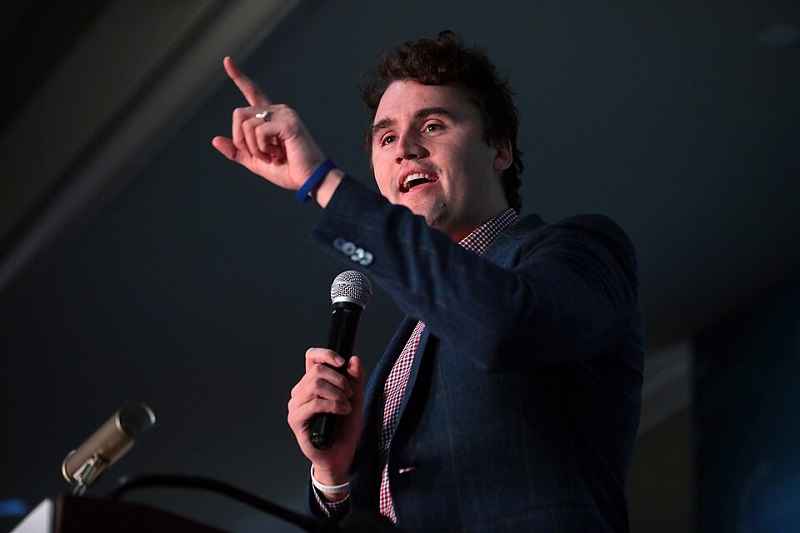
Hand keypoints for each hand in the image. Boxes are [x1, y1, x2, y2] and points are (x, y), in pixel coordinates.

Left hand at [211, 56, 326, 190]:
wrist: (309, 180)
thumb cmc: (289, 170)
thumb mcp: (255, 161)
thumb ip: (237, 151)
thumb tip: (215, 140)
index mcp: (269, 117)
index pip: (252, 92)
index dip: (238, 77)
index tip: (227, 61)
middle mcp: (277, 110)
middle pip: (239, 114)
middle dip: (241, 140)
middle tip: (261, 155)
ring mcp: (283, 114)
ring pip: (246, 124)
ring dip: (254, 148)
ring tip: (274, 156)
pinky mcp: (288, 122)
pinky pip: (259, 131)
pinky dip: (263, 148)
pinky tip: (278, 154)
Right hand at [287, 348, 364, 483]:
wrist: (341, 455)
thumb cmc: (345, 429)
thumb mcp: (356, 400)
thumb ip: (355, 379)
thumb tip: (354, 359)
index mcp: (312, 383)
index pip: (311, 357)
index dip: (326, 354)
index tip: (342, 363)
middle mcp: (301, 392)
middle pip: (317, 370)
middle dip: (339, 380)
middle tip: (350, 394)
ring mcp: (296, 405)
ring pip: (315, 384)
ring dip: (337, 393)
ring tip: (346, 406)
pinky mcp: (296, 419)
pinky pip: (314, 403)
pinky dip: (333, 404)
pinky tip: (342, 411)